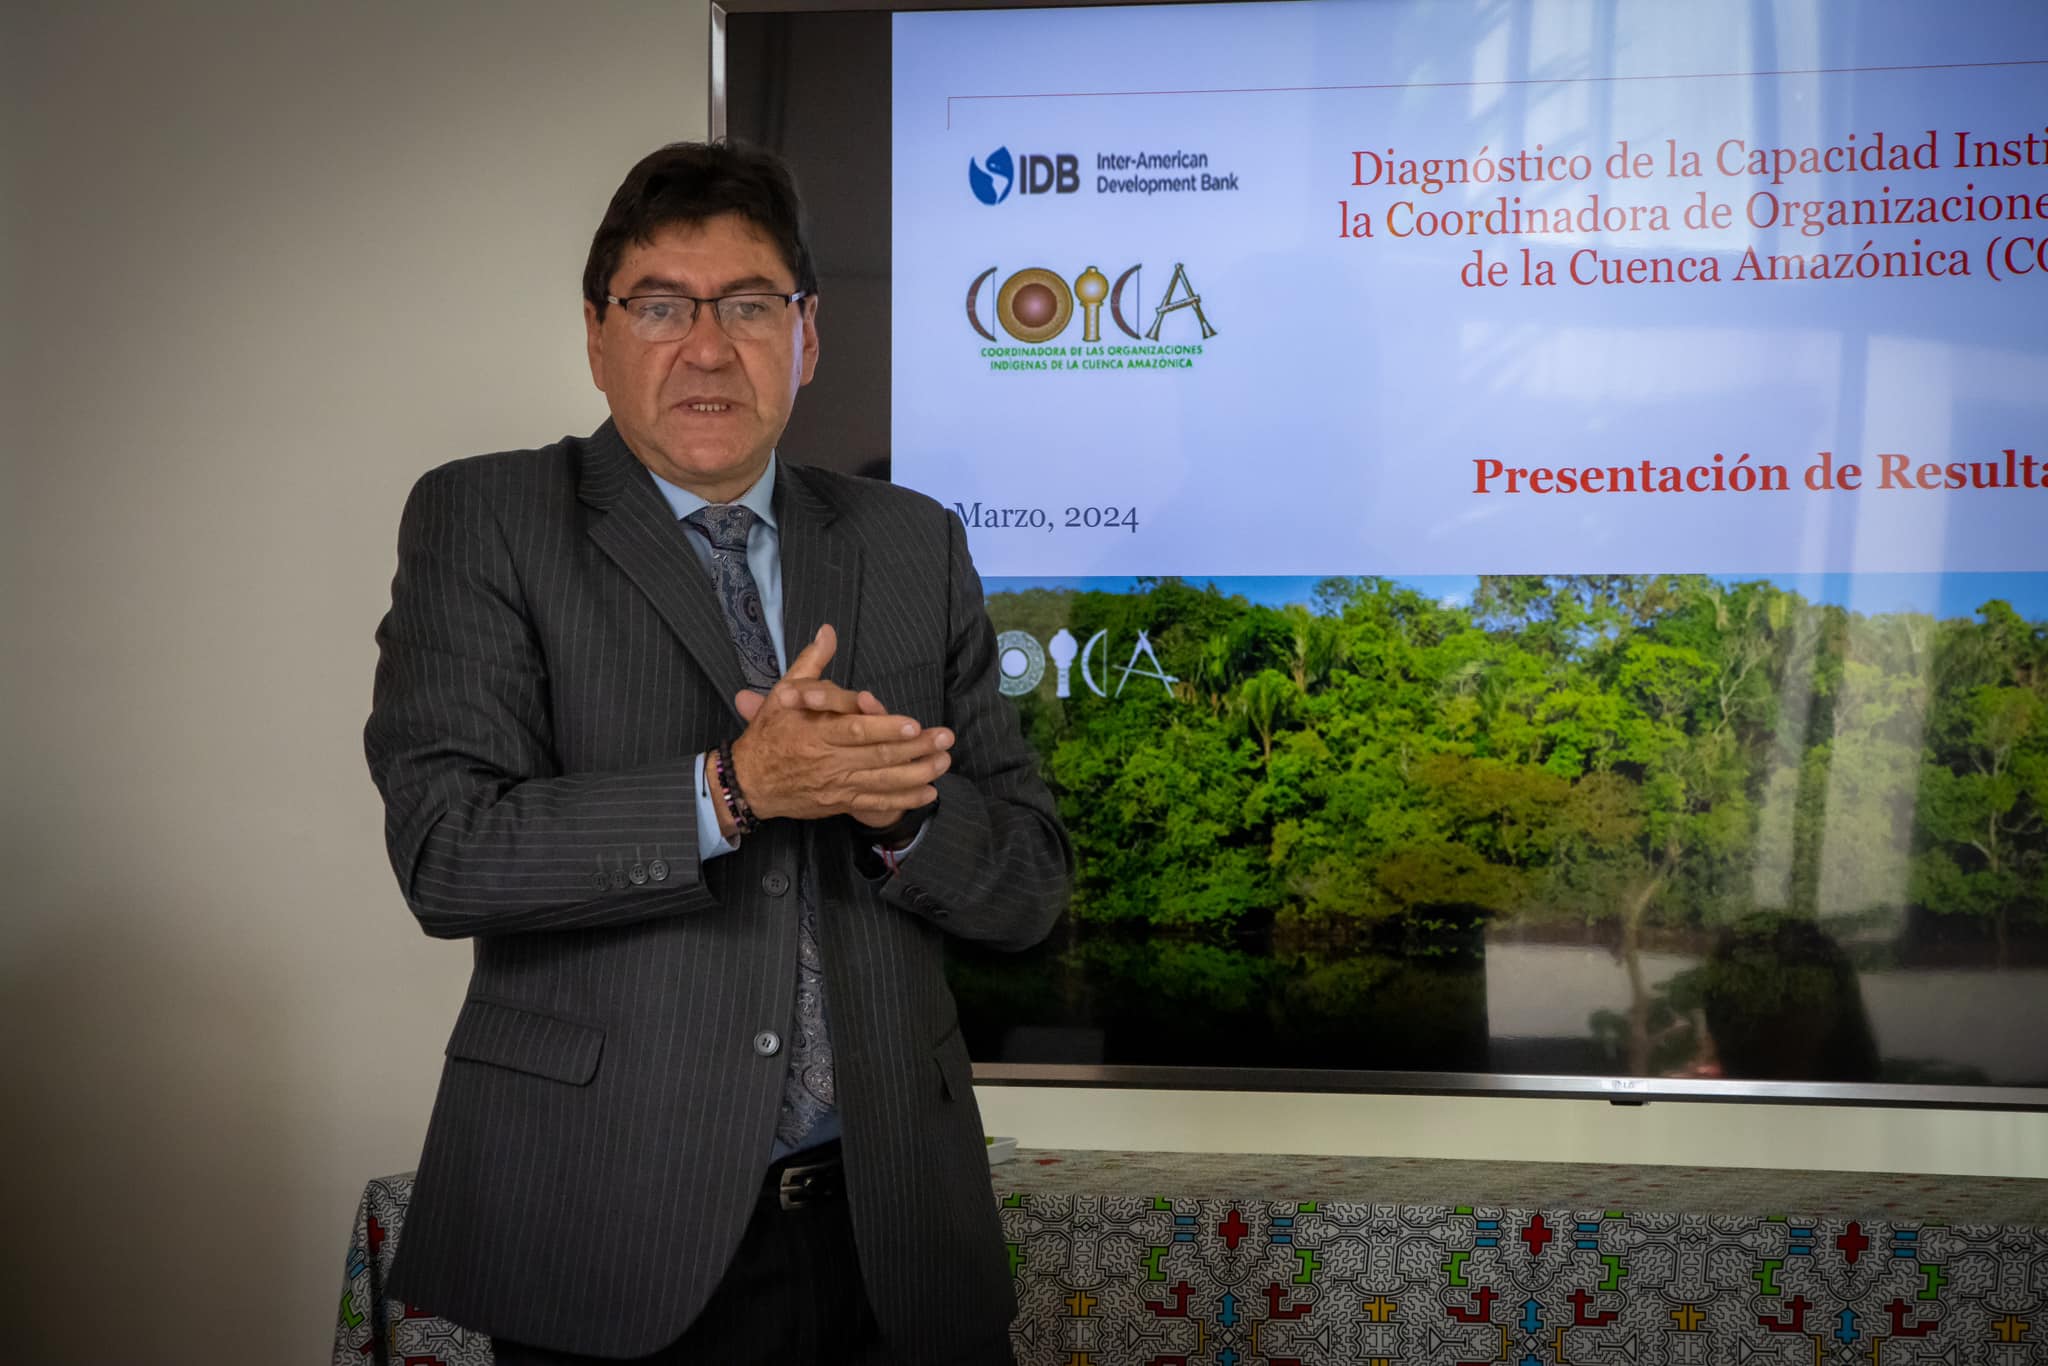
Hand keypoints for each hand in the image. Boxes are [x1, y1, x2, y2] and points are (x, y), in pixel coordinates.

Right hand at [728, 624, 952, 822]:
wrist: (749, 783)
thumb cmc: (769, 734)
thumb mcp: (784, 694)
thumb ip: (812, 663)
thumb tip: (828, 631)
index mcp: (816, 733)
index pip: (855, 730)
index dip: (886, 728)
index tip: (914, 723)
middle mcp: (829, 761)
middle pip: (878, 756)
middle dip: (916, 748)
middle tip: (946, 738)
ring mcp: (837, 785)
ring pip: (883, 781)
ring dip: (917, 773)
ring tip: (944, 762)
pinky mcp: (840, 803)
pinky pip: (876, 803)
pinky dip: (903, 799)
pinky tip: (928, 792)